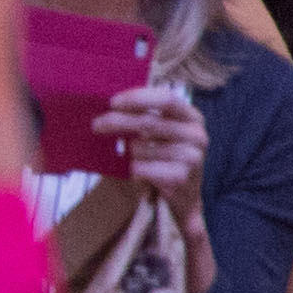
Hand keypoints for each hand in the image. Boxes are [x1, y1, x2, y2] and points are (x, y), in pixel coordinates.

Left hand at [97, 82, 216, 292]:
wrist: (186, 195)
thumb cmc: (168, 157)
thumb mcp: (164, 132)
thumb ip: (147, 115)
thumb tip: (111, 105)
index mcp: (193, 117)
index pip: (166, 98)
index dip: (138, 97)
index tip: (112, 102)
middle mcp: (197, 135)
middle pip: (147, 122)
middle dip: (116, 122)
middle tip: (96, 125)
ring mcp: (192, 157)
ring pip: (140, 148)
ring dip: (128, 153)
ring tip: (134, 158)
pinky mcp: (181, 178)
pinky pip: (140, 168)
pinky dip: (133, 170)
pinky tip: (139, 173)